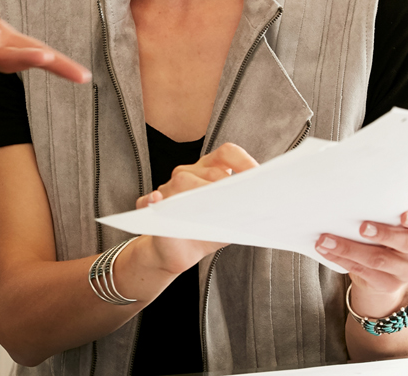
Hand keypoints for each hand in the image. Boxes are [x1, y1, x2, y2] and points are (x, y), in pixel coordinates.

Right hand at [133, 142, 259, 276]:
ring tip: (212, 211)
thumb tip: (260, 204)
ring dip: (198, 197)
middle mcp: (188, 174)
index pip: (227, 154)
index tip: (258, 175)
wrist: (177, 253)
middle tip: (241, 204)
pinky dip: (151, 200)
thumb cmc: (205, 233)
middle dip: (227, 187)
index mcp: (208, 171)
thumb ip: (241, 209)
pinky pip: (147, 200)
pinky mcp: (148, 206)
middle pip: (210, 172)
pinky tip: (157, 203)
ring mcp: (167, 189)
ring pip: (182, 182)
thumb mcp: (227, 221)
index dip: (244, 162)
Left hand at [316, 197, 407, 317]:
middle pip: (407, 244)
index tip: (403, 216)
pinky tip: (326, 250)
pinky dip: (341, 259)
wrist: (389, 267)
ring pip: (379, 260)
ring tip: (327, 239)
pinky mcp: (390, 284)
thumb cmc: (389, 227)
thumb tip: (355, 181)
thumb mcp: (394, 216)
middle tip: (362, 227)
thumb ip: (387, 204)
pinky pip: (363, 272)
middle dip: (383, 234)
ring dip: (349, 248)